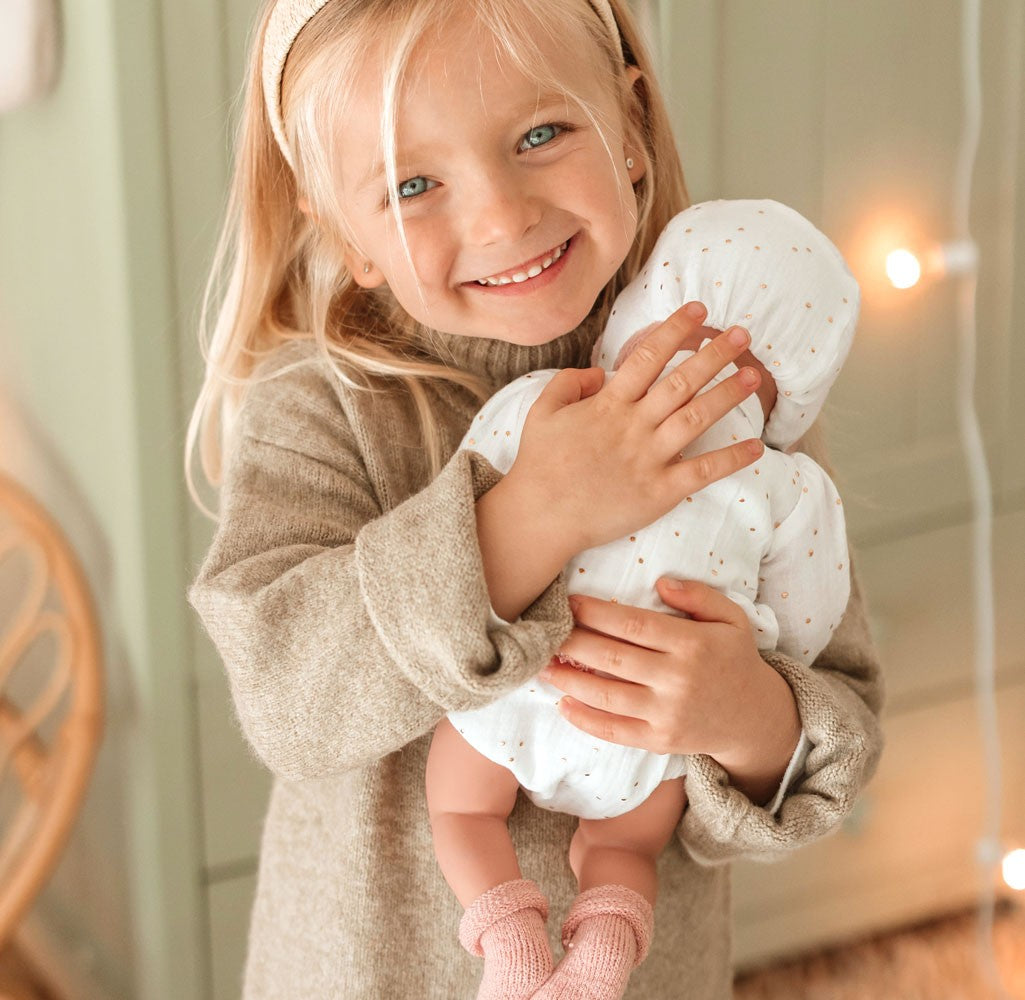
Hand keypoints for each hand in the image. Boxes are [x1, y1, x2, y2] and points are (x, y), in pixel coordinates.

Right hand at [504, 302, 762, 559]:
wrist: (540, 516)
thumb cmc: (539, 465)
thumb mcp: (541, 412)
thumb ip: (569, 383)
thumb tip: (600, 372)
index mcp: (607, 405)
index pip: (647, 358)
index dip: (675, 330)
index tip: (699, 312)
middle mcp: (633, 426)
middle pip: (681, 382)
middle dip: (714, 355)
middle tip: (742, 336)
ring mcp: (648, 459)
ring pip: (696, 418)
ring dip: (727, 395)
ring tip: (753, 376)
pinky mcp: (659, 492)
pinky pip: (702, 472)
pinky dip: (731, 459)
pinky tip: (757, 447)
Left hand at [538, 579, 802, 804]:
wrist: (754, 717)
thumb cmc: (734, 658)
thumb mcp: (731, 618)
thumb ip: (699, 595)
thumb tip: (661, 582)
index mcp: (692, 644)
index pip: (633, 625)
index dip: (596, 613)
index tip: (568, 603)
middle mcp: (679, 680)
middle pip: (613, 658)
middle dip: (573, 643)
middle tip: (545, 631)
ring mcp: (668, 714)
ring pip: (607, 695)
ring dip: (569, 680)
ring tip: (542, 665)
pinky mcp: (660, 741)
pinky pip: (615, 731)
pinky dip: (585, 720)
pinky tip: (562, 704)